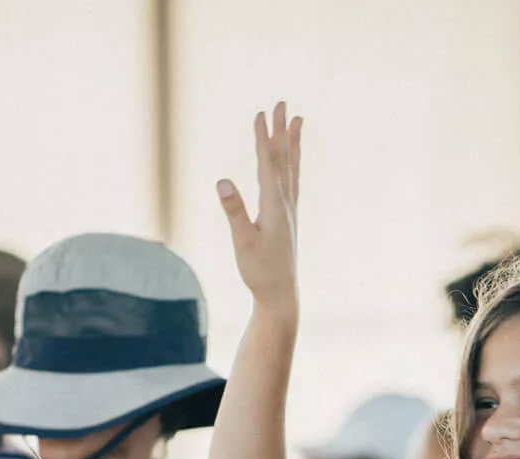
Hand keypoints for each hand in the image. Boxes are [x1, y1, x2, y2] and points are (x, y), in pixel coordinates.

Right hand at [215, 103, 301, 311]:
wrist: (280, 295)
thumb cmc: (259, 271)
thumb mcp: (242, 242)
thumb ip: (234, 211)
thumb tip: (222, 182)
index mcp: (274, 207)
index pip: (268, 164)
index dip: (262, 138)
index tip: (261, 113)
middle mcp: (286, 204)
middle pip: (284, 159)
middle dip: (281, 130)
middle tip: (283, 103)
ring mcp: (290, 210)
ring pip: (292, 168)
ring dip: (292, 143)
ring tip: (298, 121)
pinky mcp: (289, 218)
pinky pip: (293, 182)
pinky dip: (292, 165)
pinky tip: (292, 160)